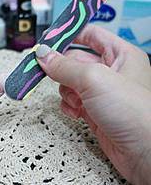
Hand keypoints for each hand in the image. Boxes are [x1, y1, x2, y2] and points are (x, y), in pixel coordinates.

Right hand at [35, 26, 150, 184]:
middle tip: (45, 73)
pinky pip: (73, 104)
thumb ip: (65, 66)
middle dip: (62, 69)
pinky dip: (68, 107)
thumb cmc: (133, 112)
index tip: (46, 44)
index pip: (91, 35)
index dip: (69, 36)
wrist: (142, 149)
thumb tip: (43, 55)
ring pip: (71, 84)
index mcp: (121, 55)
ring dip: (65, 92)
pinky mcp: (96, 113)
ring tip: (74, 100)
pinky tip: (74, 112)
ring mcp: (103, 94)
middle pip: (76, 61)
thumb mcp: (94, 79)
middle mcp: (113, 72)